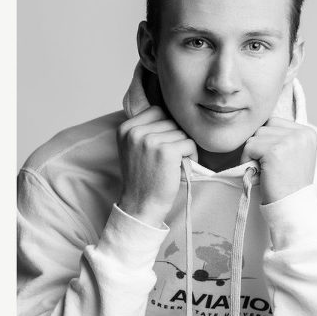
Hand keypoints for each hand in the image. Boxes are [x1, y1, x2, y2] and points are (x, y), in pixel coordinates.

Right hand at [117, 106, 197, 226]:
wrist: (141, 205)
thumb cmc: (143, 178)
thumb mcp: (134, 148)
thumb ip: (144, 129)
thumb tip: (170, 110)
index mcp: (125, 128)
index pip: (157, 111)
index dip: (166, 127)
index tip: (162, 146)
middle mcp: (135, 132)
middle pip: (171, 121)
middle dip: (176, 138)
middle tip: (170, 159)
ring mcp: (150, 141)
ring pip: (181, 132)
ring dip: (184, 147)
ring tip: (174, 164)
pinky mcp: (166, 151)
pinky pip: (189, 143)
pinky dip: (191, 156)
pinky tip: (181, 167)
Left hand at [240, 117, 316, 204]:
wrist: (293, 206)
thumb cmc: (289, 184)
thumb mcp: (295, 155)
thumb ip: (283, 139)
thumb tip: (259, 128)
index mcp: (308, 132)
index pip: (275, 122)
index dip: (267, 142)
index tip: (275, 161)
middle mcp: (301, 133)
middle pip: (264, 127)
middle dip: (260, 147)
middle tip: (269, 168)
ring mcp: (289, 140)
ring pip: (255, 136)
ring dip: (253, 154)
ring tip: (266, 171)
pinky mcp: (275, 150)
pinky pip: (249, 147)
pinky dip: (247, 161)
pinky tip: (260, 173)